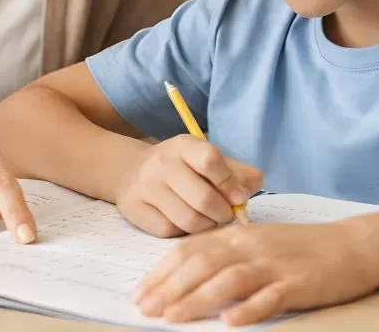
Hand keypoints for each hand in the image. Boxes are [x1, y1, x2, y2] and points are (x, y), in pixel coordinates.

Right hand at [115, 135, 262, 237]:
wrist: (134, 171)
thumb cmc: (184, 169)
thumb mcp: (210, 160)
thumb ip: (238, 175)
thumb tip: (244, 198)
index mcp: (184, 145)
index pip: (210, 160)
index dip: (230, 184)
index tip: (239, 198)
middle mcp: (161, 162)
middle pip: (203, 199)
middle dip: (223, 214)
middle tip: (225, 215)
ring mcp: (145, 186)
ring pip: (189, 220)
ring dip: (206, 226)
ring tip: (208, 220)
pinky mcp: (133, 208)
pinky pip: (169, 231)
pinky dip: (183, 233)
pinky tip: (184, 223)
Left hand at [131, 220, 378, 324]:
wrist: (353, 246)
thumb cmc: (301, 248)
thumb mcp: (258, 242)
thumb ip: (225, 255)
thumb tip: (187, 276)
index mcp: (238, 236)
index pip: (190, 250)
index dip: (162, 271)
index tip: (139, 292)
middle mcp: (251, 247)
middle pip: (202, 265)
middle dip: (169, 288)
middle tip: (144, 308)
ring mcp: (274, 266)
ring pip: (228, 281)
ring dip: (197, 299)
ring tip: (173, 317)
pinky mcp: (298, 284)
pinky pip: (270, 297)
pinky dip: (249, 309)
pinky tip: (230, 322)